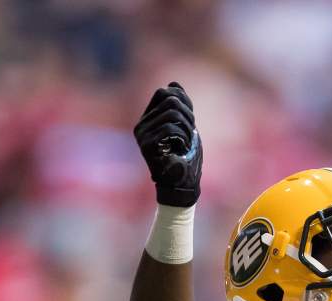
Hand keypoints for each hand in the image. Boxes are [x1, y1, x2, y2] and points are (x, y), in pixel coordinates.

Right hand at [134, 82, 202, 207]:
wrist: (182, 185)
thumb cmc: (186, 158)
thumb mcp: (186, 128)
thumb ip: (180, 107)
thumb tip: (173, 83)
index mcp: (148, 119)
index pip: (164, 93)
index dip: (183, 101)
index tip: (190, 121)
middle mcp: (141, 124)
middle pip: (170, 100)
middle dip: (188, 115)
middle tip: (190, 133)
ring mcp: (142, 134)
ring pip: (172, 112)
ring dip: (187, 128)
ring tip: (186, 143)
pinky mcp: (146, 144)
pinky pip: (171, 128)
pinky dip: (184, 138)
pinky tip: (182, 149)